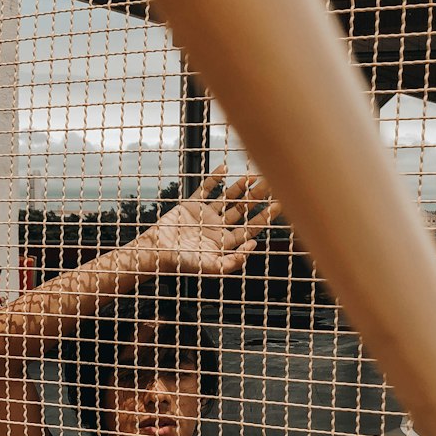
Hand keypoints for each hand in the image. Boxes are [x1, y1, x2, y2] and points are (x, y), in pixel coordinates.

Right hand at [145, 167, 279, 276]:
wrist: (157, 252)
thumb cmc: (183, 264)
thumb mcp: (212, 267)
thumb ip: (234, 260)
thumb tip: (254, 244)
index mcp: (226, 242)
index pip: (251, 227)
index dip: (265, 216)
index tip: (279, 204)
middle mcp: (219, 227)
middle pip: (244, 209)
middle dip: (258, 197)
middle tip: (271, 183)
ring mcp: (206, 215)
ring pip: (228, 198)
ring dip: (241, 187)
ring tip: (253, 176)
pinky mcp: (191, 205)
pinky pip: (206, 188)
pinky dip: (215, 179)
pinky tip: (224, 168)